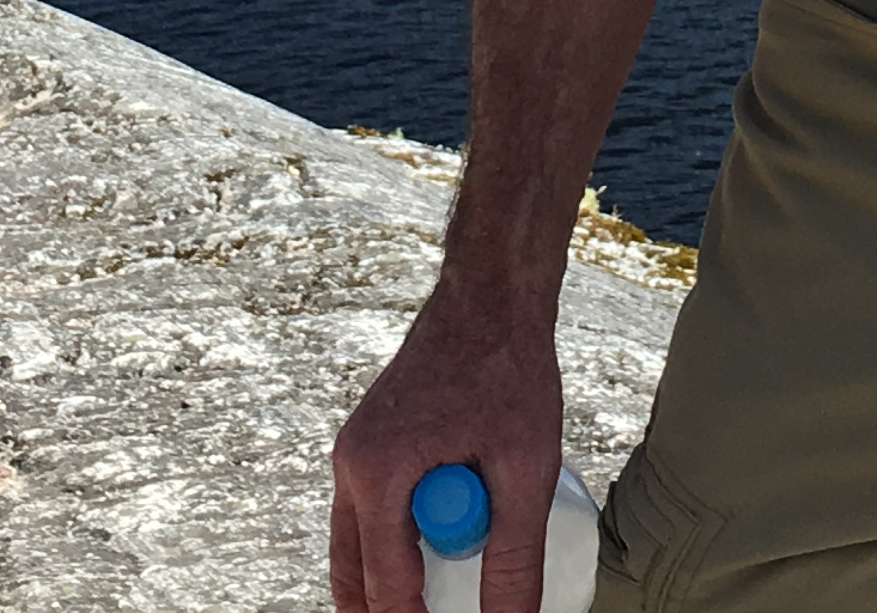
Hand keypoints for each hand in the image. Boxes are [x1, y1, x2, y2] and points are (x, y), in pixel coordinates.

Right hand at [331, 285, 566, 612]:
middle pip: (355, 577)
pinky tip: (450, 532)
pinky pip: (375, 516)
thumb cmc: (509, 370)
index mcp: (376, 473)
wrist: (492, 296)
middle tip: (441, 612)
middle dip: (396, 608)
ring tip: (452, 578)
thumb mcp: (526, 470)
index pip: (386, 589)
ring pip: (360, 549)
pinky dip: (404, 538)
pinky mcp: (372, 445)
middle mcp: (350, 465)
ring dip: (401, 574)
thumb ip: (516, 556)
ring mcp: (355, 453)